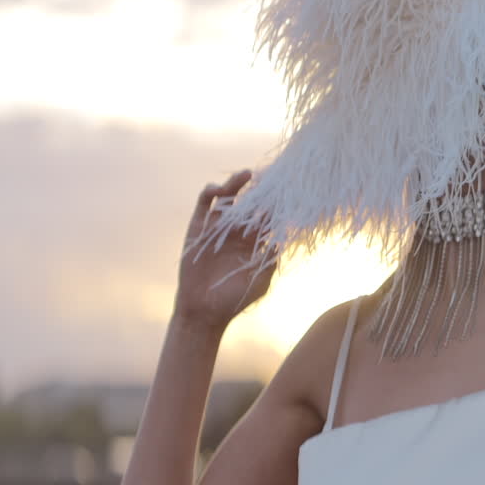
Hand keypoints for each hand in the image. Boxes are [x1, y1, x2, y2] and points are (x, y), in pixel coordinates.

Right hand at [173, 170, 276, 334]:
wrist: (204, 311)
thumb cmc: (235, 299)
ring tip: (246, 174)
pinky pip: (203, 207)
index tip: (286, 188)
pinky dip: (208, 194)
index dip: (275, 203)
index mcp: (254, 242)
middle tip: (268, 174)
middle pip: (249, 203)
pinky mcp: (198, 229)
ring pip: (227, 200)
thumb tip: (282, 238)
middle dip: (258, 189)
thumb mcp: (261, 279)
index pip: (266, 216)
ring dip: (235, 184)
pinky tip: (216, 189)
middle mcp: (237, 231)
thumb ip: (271, 258)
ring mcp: (217, 229)